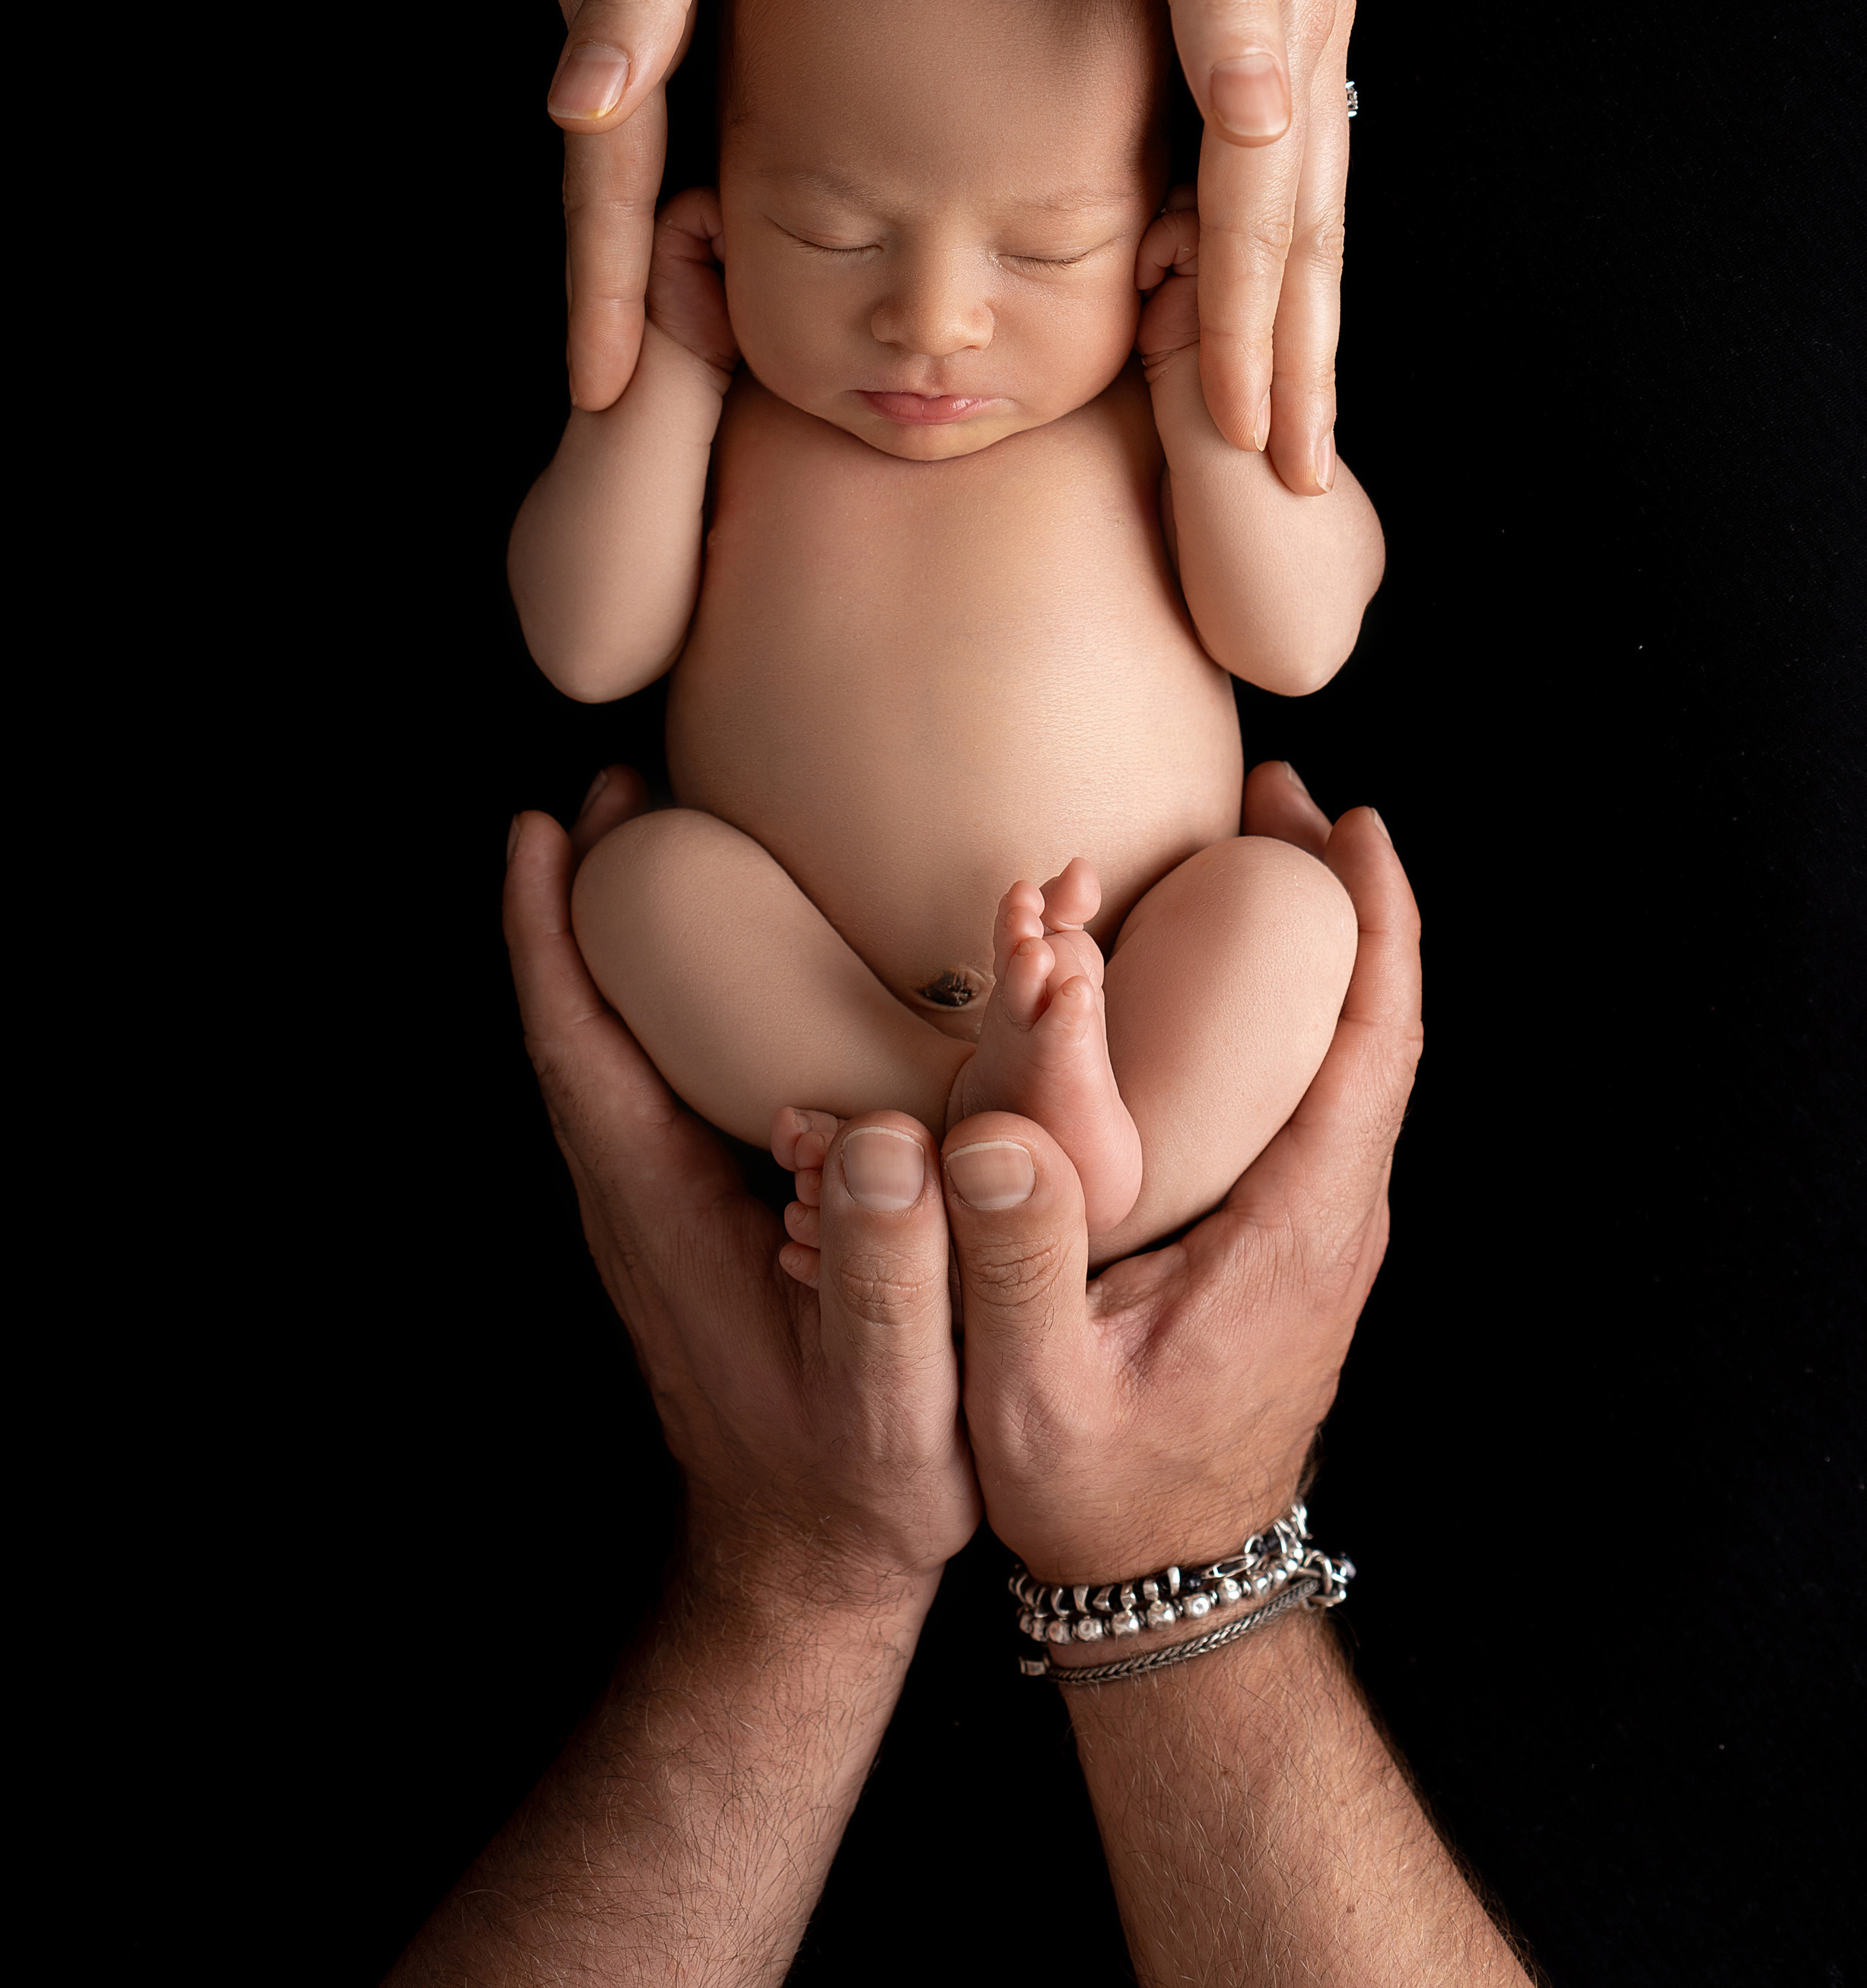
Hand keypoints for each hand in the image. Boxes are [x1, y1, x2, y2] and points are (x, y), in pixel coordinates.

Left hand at [505, 777, 978, 1609]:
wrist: (807, 1568)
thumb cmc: (858, 1485)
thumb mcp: (888, 1398)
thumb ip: (882, 1279)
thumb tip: (877, 1141)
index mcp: (659, 1210)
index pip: (580, 1046)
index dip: (554, 933)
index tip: (546, 829)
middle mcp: (638, 1193)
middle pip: (588, 1013)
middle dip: (592, 894)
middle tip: (628, 778)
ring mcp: (660, 1205)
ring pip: (624, 1038)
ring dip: (633, 933)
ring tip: (674, 831)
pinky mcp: (697, 1216)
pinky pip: (668, 1072)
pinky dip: (682, 989)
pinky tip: (743, 957)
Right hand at [548, 0, 823, 410]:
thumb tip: (578, 111)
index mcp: (614, 6)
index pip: (604, 185)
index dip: (607, 291)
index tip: (601, 395)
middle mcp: (612, 9)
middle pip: (607, 185)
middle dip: (614, 296)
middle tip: (621, 406)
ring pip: (632, 147)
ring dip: (641, 242)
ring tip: (666, 335)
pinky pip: (667, 93)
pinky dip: (679, 164)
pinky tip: (715, 188)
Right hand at [940, 763, 1418, 1577]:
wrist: (1168, 1585)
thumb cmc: (1101, 1492)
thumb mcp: (1031, 1394)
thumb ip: (1013, 1268)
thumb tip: (1003, 1133)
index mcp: (1298, 1227)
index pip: (1372, 1047)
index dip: (1378, 927)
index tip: (1355, 826)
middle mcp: (1331, 1213)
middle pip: (1367, 1024)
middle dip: (1337, 899)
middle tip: (1276, 796)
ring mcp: (1314, 1225)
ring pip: (1337, 1055)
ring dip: (1306, 948)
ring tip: (1242, 854)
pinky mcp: (1282, 1236)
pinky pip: (1301, 1093)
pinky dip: (1275, 1009)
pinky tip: (1207, 978)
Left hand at [1094, 0, 1370, 496]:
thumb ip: (1229, 3)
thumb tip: (1270, 128)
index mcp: (1274, 34)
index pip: (1256, 228)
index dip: (1248, 343)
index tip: (1251, 449)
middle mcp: (1298, 48)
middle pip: (1298, 244)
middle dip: (1291, 365)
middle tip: (1290, 476)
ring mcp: (1295, 25)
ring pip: (1298, 209)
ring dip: (1292, 315)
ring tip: (1286, 399)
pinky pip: (1275, 150)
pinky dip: (1269, 229)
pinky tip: (1257, 251)